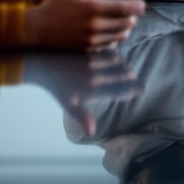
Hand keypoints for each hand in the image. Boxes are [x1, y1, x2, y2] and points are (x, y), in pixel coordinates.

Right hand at [24, 0, 145, 49]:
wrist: (35, 30)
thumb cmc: (52, 6)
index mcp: (92, 8)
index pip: (124, 9)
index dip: (136, 7)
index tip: (142, 4)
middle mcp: (94, 25)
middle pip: (125, 23)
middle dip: (132, 18)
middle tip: (134, 12)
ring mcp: (91, 39)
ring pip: (119, 36)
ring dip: (125, 29)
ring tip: (125, 22)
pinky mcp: (88, 49)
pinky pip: (109, 45)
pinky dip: (115, 39)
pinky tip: (113, 33)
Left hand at [24, 49, 141, 136]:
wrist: (43, 65)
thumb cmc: (56, 87)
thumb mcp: (69, 106)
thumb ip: (83, 118)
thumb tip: (92, 133)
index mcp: (93, 90)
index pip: (120, 91)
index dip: (132, 90)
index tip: (140, 90)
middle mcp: (96, 76)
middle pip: (122, 76)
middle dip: (131, 78)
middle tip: (134, 80)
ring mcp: (93, 61)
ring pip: (118, 62)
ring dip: (124, 66)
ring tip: (126, 69)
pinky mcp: (90, 50)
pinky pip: (109, 51)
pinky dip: (115, 54)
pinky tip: (115, 57)